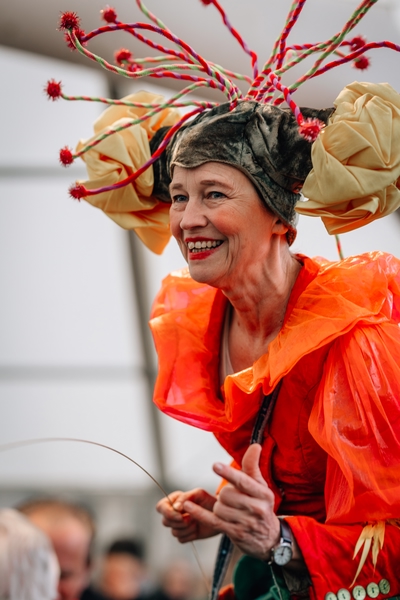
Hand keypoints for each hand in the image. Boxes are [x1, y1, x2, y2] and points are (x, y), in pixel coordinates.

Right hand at [156, 488, 219, 542]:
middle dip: (179, 522)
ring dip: (187, 529)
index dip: (168, 513)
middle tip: (191, 518)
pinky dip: (190, 535)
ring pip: (173, 532)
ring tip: (196, 522)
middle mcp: (174, 513)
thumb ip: (185, 498)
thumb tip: (175, 507)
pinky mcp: (185, 535)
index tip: (180, 514)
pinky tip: (197, 529)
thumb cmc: (209, 501)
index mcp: (174, 500)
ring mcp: (179, 525)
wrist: (220, 514)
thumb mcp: (199, 494)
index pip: (161, 507)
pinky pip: (181, 540)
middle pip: (165, 522)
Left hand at [182, 444, 279, 559]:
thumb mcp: (262, 487)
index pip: (243, 482)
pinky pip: (212, 521)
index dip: (228, 473)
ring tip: (227, 508)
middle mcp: (256, 509)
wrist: (269, 539)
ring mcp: (245, 523)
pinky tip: (188, 506)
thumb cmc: (261, 506)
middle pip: (227, 494)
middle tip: (231, 497)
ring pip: (219, 507)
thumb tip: (255, 445)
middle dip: (224, 493)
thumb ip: (253, 466)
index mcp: (263, 494)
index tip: (215, 466)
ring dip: (218, 505)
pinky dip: (199, 513)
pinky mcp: (234, 533)